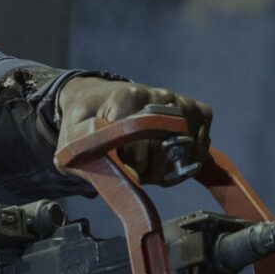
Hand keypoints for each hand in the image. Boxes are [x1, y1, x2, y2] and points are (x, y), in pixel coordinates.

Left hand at [54, 76, 214, 185]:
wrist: (99, 99)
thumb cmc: (85, 124)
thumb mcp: (71, 142)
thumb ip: (90, 162)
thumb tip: (129, 178)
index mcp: (128, 98)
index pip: (139, 152)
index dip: (130, 169)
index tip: (119, 163)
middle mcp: (160, 95)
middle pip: (164, 154)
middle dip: (148, 171)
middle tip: (133, 166)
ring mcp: (181, 101)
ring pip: (186, 154)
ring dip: (168, 168)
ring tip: (148, 162)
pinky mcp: (198, 111)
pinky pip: (203, 147)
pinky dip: (189, 161)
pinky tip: (169, 158)